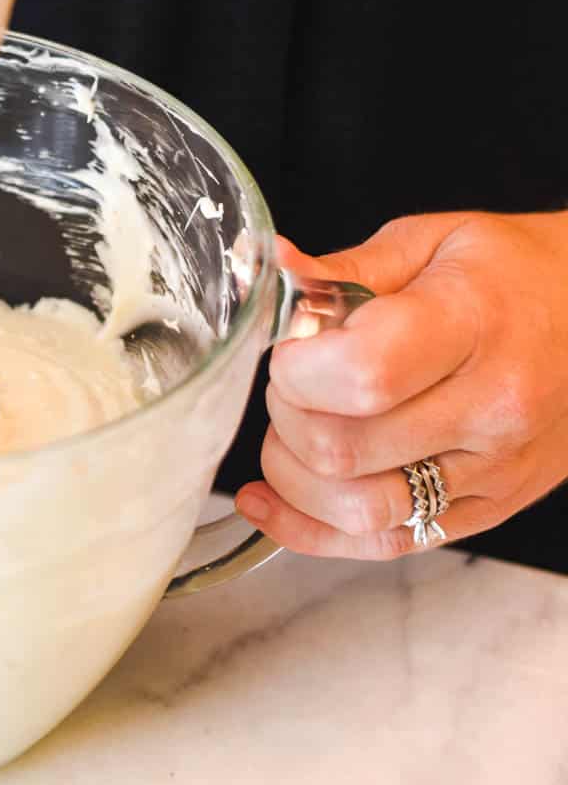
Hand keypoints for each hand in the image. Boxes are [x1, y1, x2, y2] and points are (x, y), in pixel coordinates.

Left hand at [234, 213, 567, 558]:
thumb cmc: (512, 271)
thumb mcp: (432, 240)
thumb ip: (344, 267)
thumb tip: (272, 267)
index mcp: (473, 325)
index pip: (363, 373)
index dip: (296, 368)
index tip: (289, 348)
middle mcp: (492, 408)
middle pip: (348, 448)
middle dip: (286, 417)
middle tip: (290, 383)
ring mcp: (495, 469)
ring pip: (362, 510)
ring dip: (295, 479)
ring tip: (291, 433)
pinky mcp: (491, 508)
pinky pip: (391, 544)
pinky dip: (316, 532)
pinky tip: (272, 503)